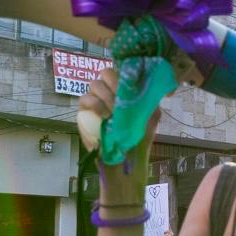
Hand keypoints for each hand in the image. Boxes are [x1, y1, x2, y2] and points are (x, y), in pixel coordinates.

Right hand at [79, 69, 162, 183]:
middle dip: (109, 90)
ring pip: (89, 92)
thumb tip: (153, 86)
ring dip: (101, 103)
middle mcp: (104, 95)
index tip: (126, 90)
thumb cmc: (138, 138)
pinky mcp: (83, 120)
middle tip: (117, 104)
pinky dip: (93, 114)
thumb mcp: (151, 118)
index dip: (118, 78)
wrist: (127, 161)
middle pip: (99, 79)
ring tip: (110, 116)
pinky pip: (81, 110)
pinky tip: (102, 124)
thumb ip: (151, 100)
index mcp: (120, 92)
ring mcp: (92, 107)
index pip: (114, 73)